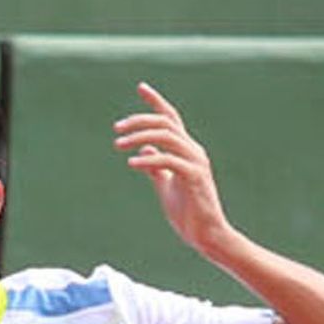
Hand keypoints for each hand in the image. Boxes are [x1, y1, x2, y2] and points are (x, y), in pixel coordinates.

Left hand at [113, 83, 229, 253]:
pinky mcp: (195, 178)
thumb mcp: (166, 186)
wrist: (207, 236)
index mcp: (187, 151)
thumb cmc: (188, 213)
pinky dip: (149, 160)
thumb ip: (156, 168)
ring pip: (168, 137)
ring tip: (118, 144)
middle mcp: (193, 151)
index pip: (171, 119)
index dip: (156, 101)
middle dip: (139, 121)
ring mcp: (196, 163)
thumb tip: (143, 151)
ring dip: (140, 137)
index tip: (140, 87)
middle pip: (166, 123)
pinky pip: (170, 161)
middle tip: (116, 129)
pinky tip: (132, 164)